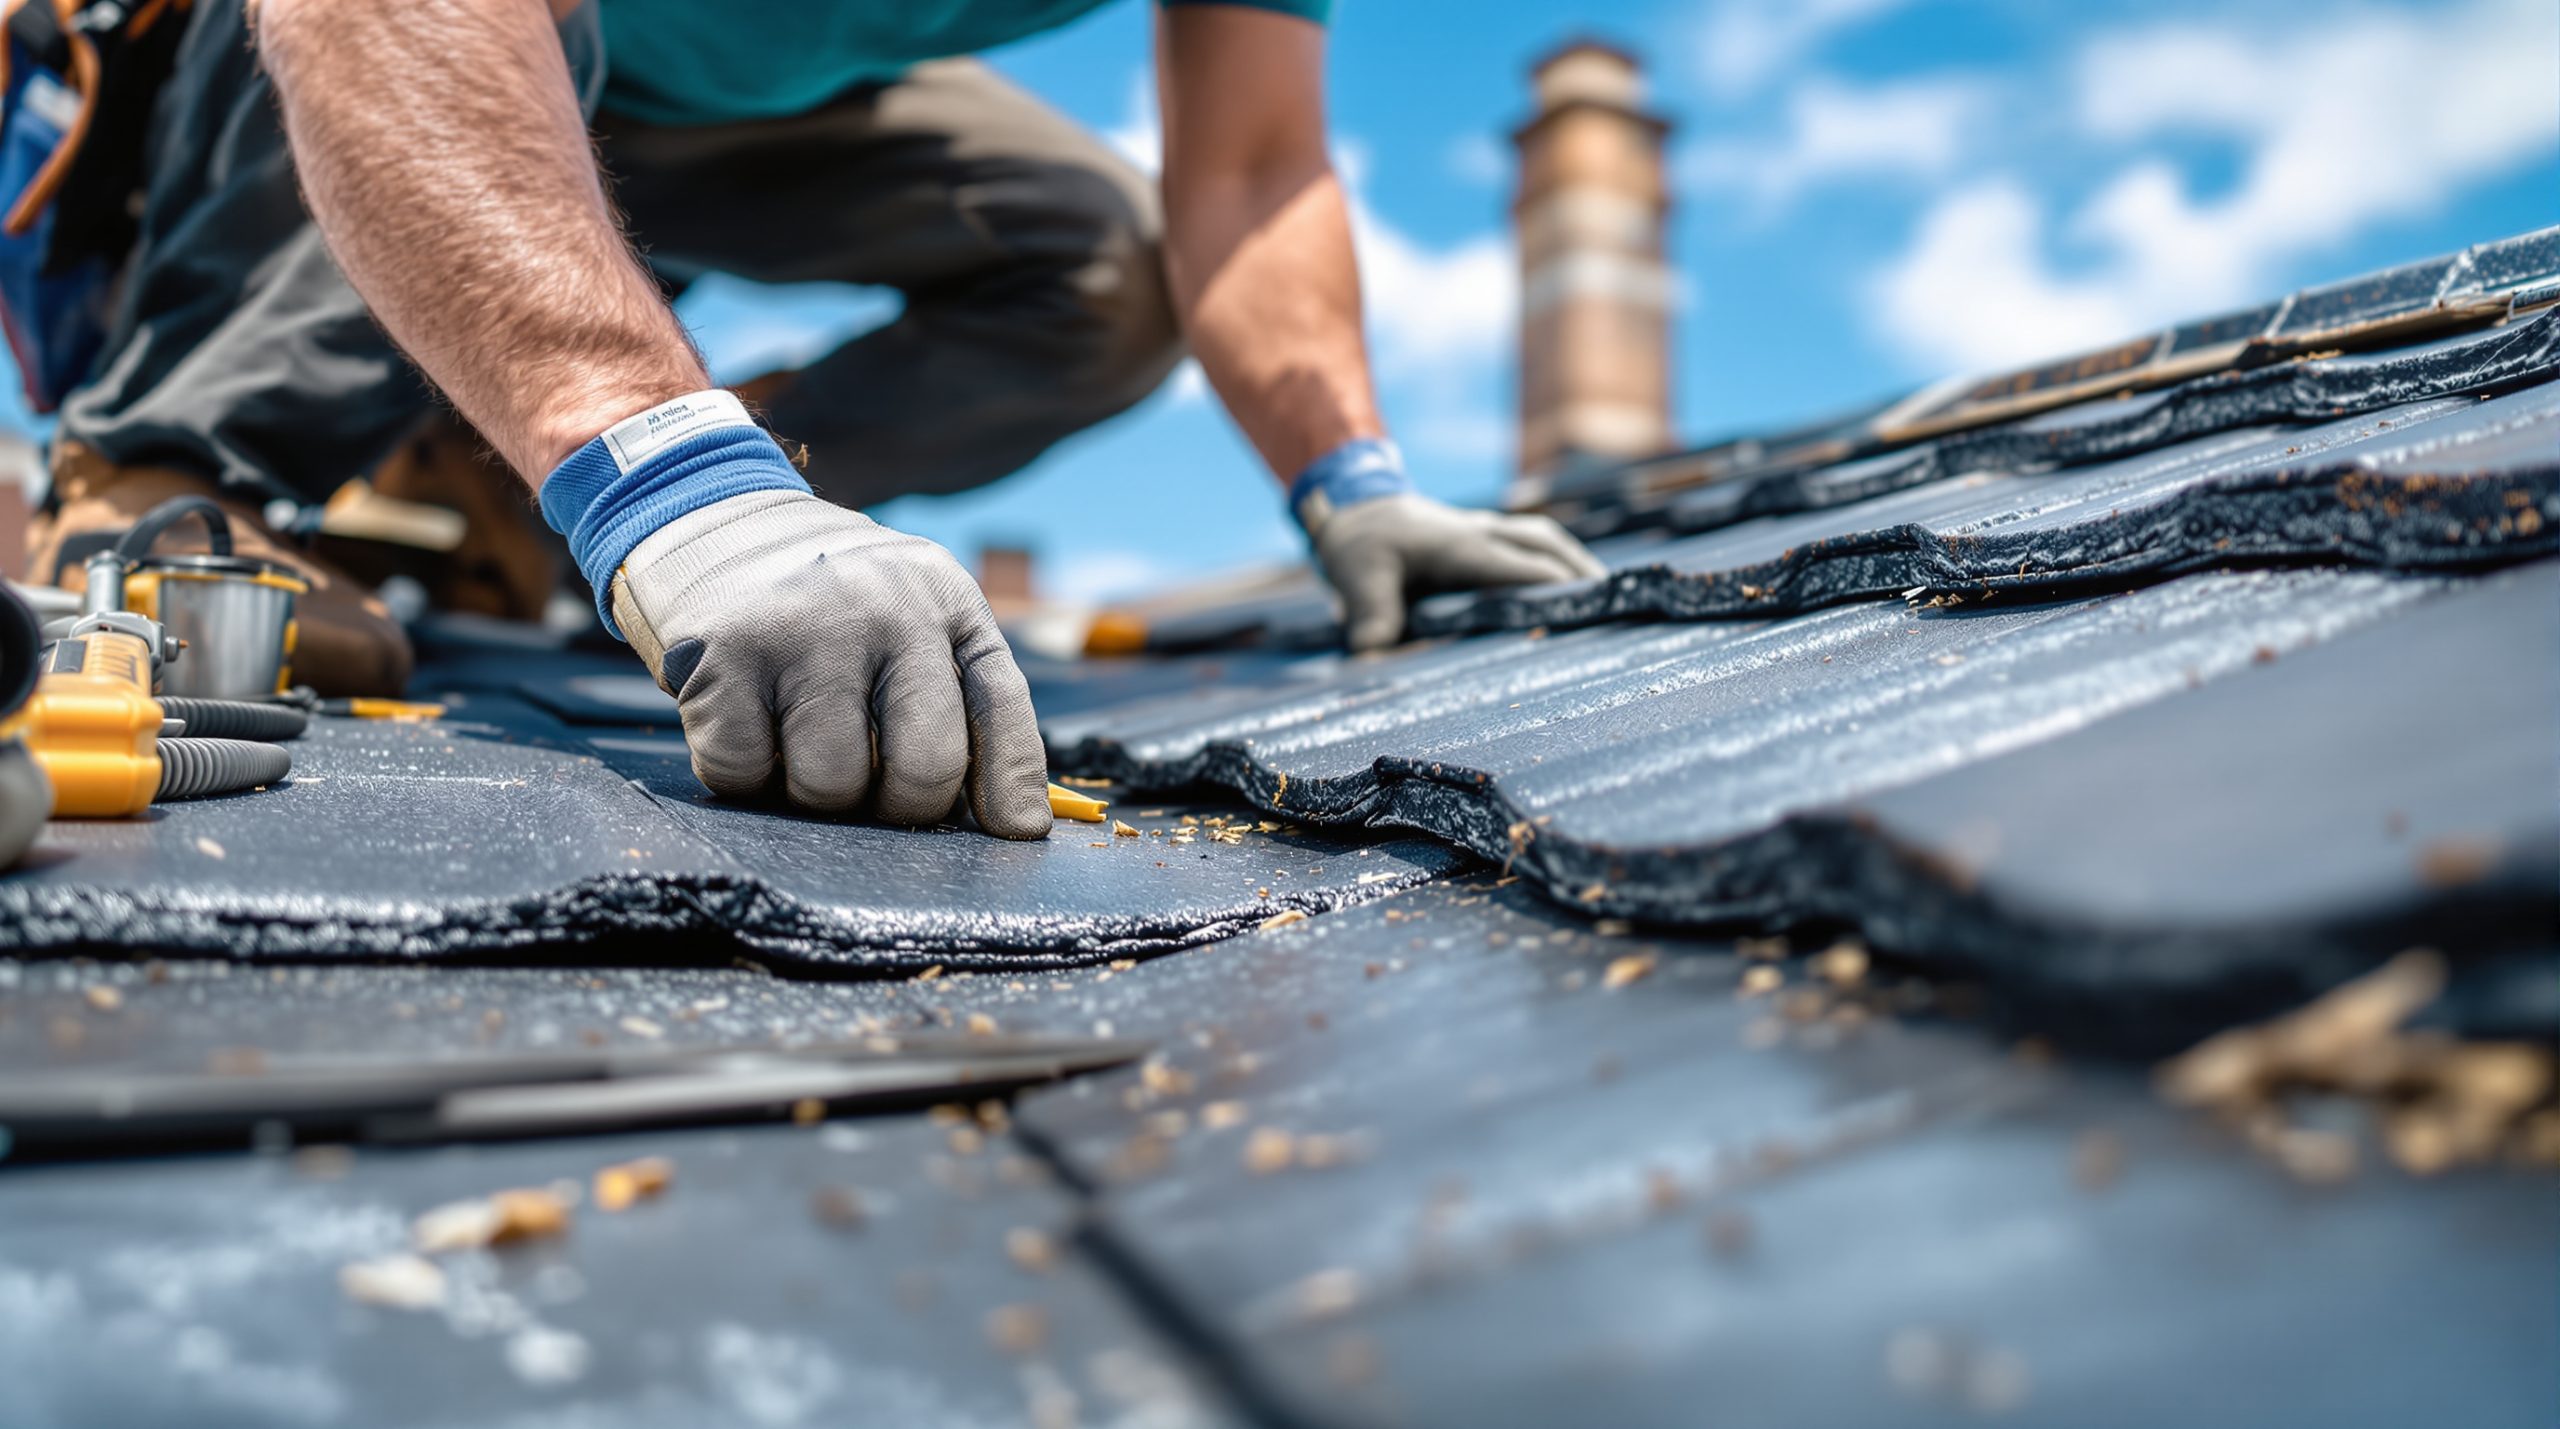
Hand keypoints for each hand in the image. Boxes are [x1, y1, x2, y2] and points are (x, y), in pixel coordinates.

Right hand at [609, 490, 1051, 836]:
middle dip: (898, 806)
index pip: (1001, 711)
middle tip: (869, 787)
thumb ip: (959, 700)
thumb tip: (1012, 823)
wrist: (715, 522)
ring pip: (831, 785)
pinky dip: (741, 773)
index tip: (1013, 835)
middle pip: (924, 768)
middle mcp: (886, 606)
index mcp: (946, 601)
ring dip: (812, 793)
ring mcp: (804, 628)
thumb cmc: (830, 606)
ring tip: (799, 742)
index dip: (1010, 788)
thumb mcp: (914, 618)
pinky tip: (746, 723)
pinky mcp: (724, 654)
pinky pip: (744, 773)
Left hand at [1311, 492, 1606, 650]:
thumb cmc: (1360, 545)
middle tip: (1618, 606)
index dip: (1560, 588)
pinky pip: (1533, 542)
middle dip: (1583, 573)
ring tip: (1606, 596)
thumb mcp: (1357, 577)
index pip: (1525, 567)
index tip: (1592, 611)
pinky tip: (1573, 584)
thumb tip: (1376, 655)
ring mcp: (1485, 531)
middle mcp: (1483, 533)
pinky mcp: (1483, 536)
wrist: (1354, 507)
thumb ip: (1371, 615)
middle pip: (1548, 546)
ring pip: (1545, 539)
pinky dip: (1558, 559)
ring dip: (1577, 562)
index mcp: (1463, 545)